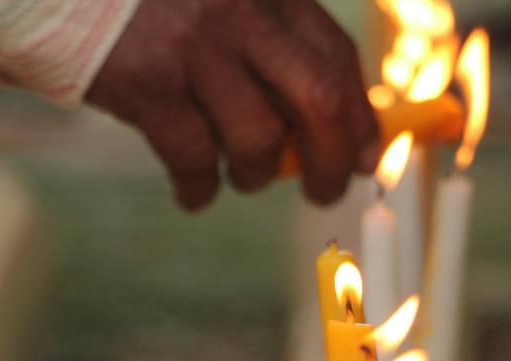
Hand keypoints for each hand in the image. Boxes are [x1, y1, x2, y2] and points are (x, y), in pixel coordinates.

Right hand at [86, 0, 379, 209]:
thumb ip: (271, 39)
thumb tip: (325, 122)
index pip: (337, 58)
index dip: (360, 118)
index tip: (364, 158)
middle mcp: (240, 9)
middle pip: (318, 102)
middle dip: (332, 162)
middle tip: (326, 192)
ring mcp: (193, 46)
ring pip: (258, 140)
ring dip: (257, 175)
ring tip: (242, 176)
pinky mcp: (145, 82)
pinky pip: (193, 158)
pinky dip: (199, 188)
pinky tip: (193, 192)